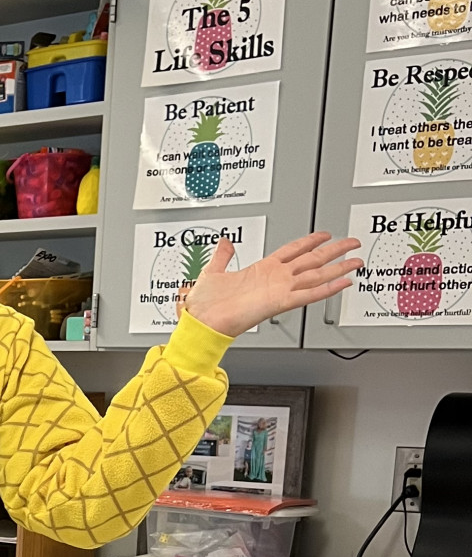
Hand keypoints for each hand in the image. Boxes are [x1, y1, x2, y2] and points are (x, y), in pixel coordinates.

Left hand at [186, 231, 360, 338]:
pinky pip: (308, 294)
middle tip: (353, 243)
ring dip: (338, 267)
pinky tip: (343, 282)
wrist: (200, 322)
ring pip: (316, 275)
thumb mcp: (213, 271)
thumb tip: (225, 242)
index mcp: (262, 270)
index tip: (325, 234)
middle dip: (335, 251)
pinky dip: (327, 289)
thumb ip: (222, 256)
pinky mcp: (279, 303)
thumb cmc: (205, 304)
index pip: (293, 250)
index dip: (310, 241)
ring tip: (357, 260)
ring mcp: (279, 290)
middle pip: (312, 260)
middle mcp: (275, 279)